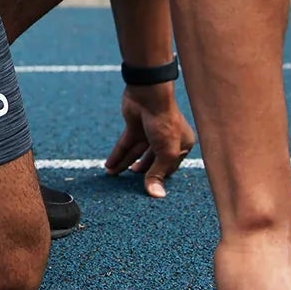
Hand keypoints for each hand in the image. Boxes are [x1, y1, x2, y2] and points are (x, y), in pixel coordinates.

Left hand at [103, 83, 196, 197]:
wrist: (149, 94)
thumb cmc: (164, 122)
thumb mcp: (165, 152)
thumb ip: (158, 173)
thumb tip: (156, 195)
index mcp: (181, 144)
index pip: (169, 167)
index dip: (159, 178)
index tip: (148, 190)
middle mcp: (167, 139)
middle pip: (152, 161)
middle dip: (140, 172)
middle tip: (128, 186)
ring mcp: (150, 132)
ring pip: (136, 153)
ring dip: (124, 164)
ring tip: (113, 176)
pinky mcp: (135, 126)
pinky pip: (125, 145)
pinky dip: (117, 155)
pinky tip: (109, 166)